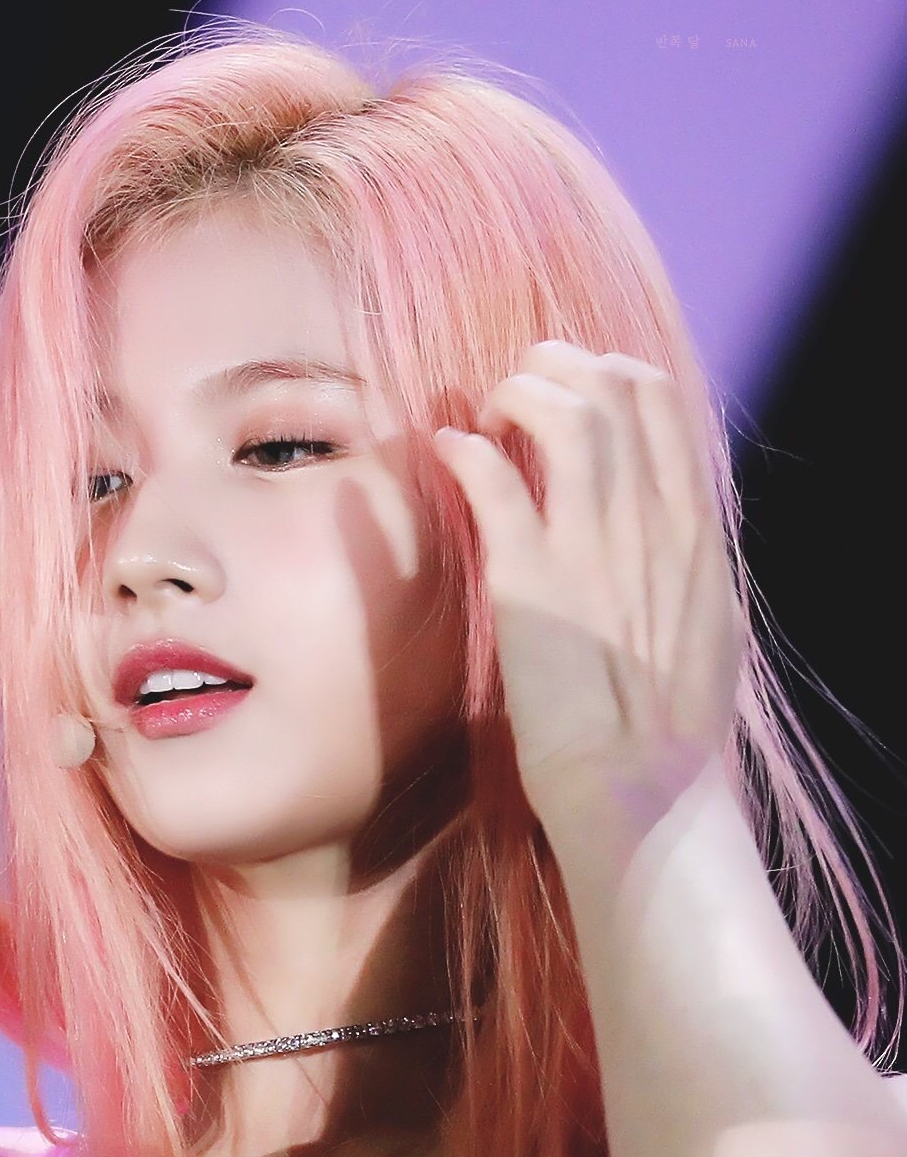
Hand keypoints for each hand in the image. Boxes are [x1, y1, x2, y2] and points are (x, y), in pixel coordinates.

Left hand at [434, 339, 745, 829]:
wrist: (640, 791)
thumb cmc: (669, 729)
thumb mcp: (707, 625)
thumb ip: (686, 566)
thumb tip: (670, 530)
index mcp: (693, 528)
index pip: (659, 396)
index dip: (606, 371)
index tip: (572, 391)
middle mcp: (648, 520)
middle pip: (610, 384)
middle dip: (556, 366)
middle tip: (518, 392)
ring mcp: (590, 544)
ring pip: (561, 412)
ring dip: (514, 395)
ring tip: (487, 416)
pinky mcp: (528, 580)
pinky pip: (494, 479)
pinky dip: (465, 450)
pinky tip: (448, 450)